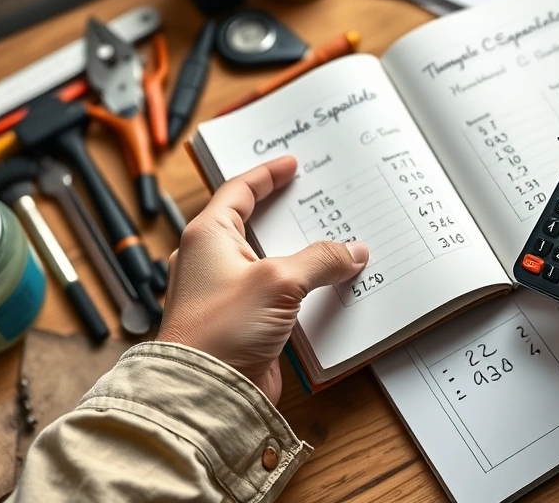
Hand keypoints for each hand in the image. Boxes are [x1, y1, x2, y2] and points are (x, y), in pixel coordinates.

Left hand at [158, 156, 368, 402]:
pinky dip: (303, 290)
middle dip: (289, 216)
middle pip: (256, 226)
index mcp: (207, 237)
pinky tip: (330, 289)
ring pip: (272, 264)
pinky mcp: (244, 324)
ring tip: (335, 244)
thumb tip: (352, 251)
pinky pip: (279, 297)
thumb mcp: (279, 281)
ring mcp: (228, 295)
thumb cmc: (221, 330)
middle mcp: (213, 262)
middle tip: (319, 201)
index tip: (291, 164)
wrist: (206, 393)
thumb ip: (319, 259)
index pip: (238, 191)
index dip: (267, 175)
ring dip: (303, 257)